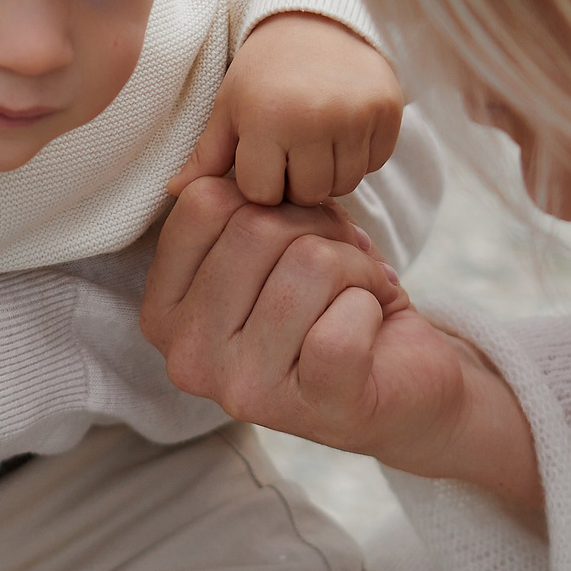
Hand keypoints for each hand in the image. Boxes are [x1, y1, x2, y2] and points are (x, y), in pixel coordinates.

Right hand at [143, 178, 542, 521]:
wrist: (405, 383)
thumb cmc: (334, 306)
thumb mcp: (279, 245)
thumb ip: (248, 208)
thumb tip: (240, 162)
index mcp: (165, 312)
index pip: (203, 203)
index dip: (271, 199)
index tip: (297, 232)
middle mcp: (188, 357)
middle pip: (257, 227)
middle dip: (321, 229)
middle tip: (342, 267)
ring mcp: (244, 390)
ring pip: (309, 263)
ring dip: (356, 267)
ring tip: (361, 297)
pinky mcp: (313, 407)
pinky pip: (346, 318)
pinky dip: (375, 304)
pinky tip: (372, 329)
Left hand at [172, 14, 404, 206]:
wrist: (316, 19)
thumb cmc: (264, 69)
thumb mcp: (229, 106)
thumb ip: (206, 155)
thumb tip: (175, 193)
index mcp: (268, 117)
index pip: (265, 194)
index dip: (261, 179)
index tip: (262, 153)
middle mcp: (316, 116)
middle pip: (308, 194)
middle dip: (296, 180)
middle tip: (292, 148)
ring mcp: (358, 114)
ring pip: (345, 183)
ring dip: (329, 171)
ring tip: (316, 139)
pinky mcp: (389, 110)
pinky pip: (375, 163)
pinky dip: (360, 155)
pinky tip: (344, 128)